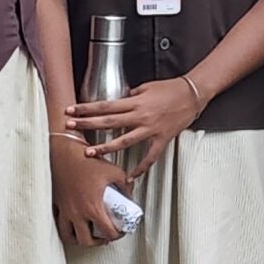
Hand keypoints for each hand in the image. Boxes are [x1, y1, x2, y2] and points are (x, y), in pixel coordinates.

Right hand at [49, 128, 130, 246]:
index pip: (107, 232)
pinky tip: (76, 223)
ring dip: (80, 239)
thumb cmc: (89, 161)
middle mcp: (77, 213)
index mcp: (93, 208)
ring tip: (89, 234)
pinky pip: (59, 224)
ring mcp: (65, 211)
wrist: (64, 154)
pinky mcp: (56, 206)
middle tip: (105, 236)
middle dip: (97, 242)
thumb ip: (125, 185)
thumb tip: (130, 194)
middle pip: (86, 241)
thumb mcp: (114, 172)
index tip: (121, 231)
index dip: (117, 236)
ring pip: (69, 237)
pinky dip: (67, 228)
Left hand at [72, 75, 207, 171]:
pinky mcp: (162, 139)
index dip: (87, 109)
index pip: (106, 105)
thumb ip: (131, 96)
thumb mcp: (147, 87)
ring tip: (90, 153)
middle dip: (87, 125)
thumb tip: (120, 101)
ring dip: (106, 148)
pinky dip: (140, 168)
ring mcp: (151, 129)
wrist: (193, 94)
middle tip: (70, 127)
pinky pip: (150, 157)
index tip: (71, 110)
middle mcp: (141, 116)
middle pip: (109, 122)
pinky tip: (131, 176)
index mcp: (136, 102)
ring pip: (124, 141)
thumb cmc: (172, 88)